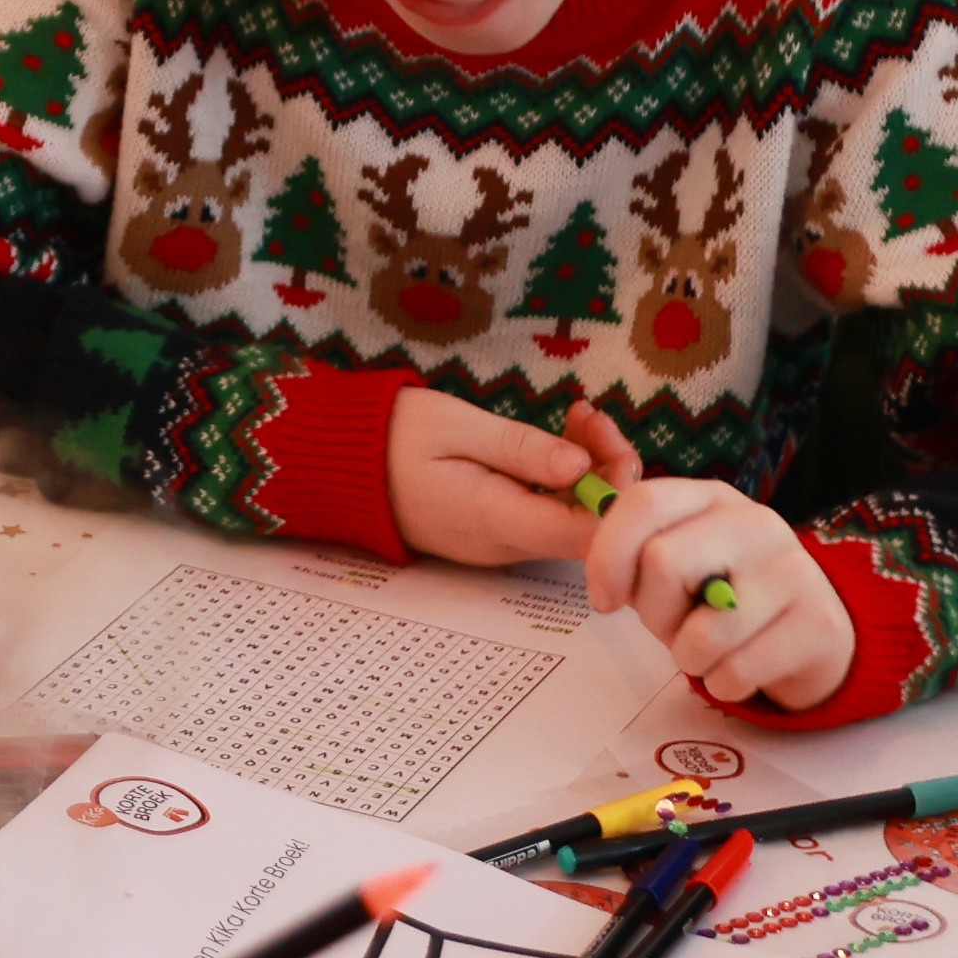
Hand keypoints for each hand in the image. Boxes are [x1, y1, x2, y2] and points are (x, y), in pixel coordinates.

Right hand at [386, 387, 619, 566]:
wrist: (338, 465)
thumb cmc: (391, 437)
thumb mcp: (457, 428)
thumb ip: (522, 451)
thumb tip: (584, 468)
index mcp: (494, 520)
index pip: (587, 535)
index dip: (619, 496)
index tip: (611, 441)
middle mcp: (504, 544)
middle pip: (587, 527)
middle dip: (608, 471)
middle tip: (590, 413)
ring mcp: (500, 542)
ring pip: (571, 519)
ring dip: (589, 469)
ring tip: (578, 413)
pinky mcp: (496, 531)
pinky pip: (548, 513)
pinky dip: (564, 477)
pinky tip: (561, 436)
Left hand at [571, 410, 855, 712]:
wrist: (815, 631)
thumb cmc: (726, 595)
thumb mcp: (683, 560)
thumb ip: (640, 555)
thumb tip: (605, 580)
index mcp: (711, 498)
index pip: (643, 502)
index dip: (607, 554)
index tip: (602, 600)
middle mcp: (756, 523)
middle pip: (663, 562)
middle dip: (652, 612)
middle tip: (669, 627)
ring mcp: (792, 571)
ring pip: (702, 633)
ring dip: (688, 658)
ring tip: (706, 649)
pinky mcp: (817, 624)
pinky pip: (736, 672)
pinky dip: (723, 684)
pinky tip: (739, 667)